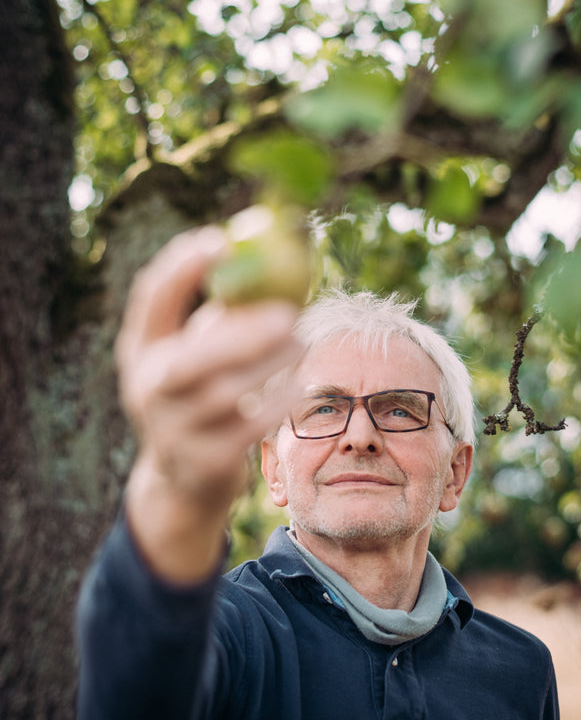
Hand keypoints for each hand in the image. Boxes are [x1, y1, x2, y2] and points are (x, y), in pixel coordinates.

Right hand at [116, 226, 302, 578]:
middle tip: (288, 313)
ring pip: (226, 395)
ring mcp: (171, 431)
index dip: (179, 269)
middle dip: (239, 334)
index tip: (219, 240)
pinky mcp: (204, 461)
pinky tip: (300, 383)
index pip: (149, 301)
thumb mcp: (199, 353)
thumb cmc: (202, 393)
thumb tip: (275, 254)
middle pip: (186, 361)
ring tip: (302, 342)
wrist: (185, 480)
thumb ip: (223, 313)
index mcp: (140, 351)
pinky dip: (278, 402)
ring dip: (272, 365)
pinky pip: (248, 427)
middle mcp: (146, 391)